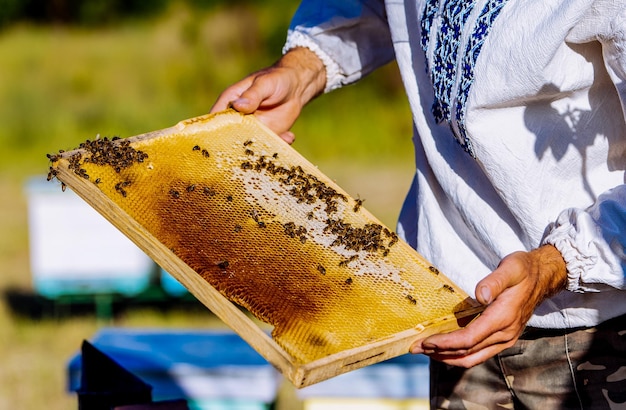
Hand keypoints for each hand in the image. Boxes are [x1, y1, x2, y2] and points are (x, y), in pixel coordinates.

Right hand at [210, 47, 326, 143]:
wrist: (296, 87)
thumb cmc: (276, 79)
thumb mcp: (264, 84)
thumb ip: (252, 95)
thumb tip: (237, 106)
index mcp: (229, 103)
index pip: (216, 120)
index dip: (213, 133)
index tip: (217, 145)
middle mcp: (237, 119)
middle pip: (229, 138)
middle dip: (235, 148)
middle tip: (249, 151)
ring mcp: (251, 130)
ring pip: (248, 146)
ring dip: (258, 151)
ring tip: (272, 147)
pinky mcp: (266, 136)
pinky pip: (268, 146)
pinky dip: (277, 146)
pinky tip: (290, 137)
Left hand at [411, 245, 567, 366]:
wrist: (543, 277)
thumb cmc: (523, 270)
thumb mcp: (510, 268)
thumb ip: (494, 281)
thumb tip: (480, 294)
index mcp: (503, 318)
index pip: (470, 339)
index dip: (446, 343)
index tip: (426, 341)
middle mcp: (504, 334)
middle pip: (468, 352)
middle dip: (439, 353)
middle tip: (415, 348)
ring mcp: (505, 339)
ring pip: (473, 357)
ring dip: (447, 357)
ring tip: (425, 350)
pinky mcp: (502, 338)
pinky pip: (478, 353)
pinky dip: (459, 353)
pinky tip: (443, 348)